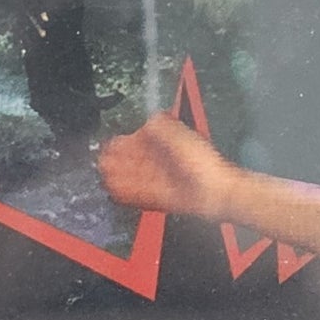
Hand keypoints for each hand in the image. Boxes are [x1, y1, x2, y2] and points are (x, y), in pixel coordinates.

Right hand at [98, 113, 238, 219]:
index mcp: (171, 144)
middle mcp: (166, 162)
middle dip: (119, 160)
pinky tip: (116, 191)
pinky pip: (141, 195)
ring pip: (137, 177)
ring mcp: (164, 180)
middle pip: (137, 160)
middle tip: (102, 160)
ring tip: (104, 175)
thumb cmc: (205, 163)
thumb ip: (162, 126)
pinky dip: (128, 193)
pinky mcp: (163, 198)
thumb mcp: (182, 136)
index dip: (126, 143)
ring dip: (120, 176)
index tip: (111, 144)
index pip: (142, 141)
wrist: (218, 192)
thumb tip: (147, 121)